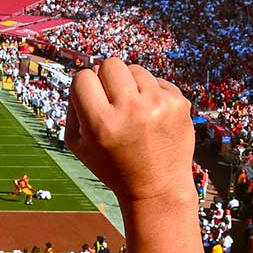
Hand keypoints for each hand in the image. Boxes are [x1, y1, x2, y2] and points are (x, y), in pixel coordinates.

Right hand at [64, 58, 193, 205]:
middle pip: (110, 64)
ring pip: (135, 69)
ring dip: (131, 85)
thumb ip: (74, 106)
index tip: (91, 102)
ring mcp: (158, 105)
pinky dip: (151, 94)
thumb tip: (90, 71)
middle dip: (107, 78)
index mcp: (101, 124)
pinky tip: (152, 117)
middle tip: (112, 101)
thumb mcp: (79, 145)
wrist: (158, 188)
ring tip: (134, 112)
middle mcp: (131, 111)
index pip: (83, 77)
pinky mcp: (178, 102)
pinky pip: (156, 81)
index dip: (84, 88)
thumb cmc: (112, 165)